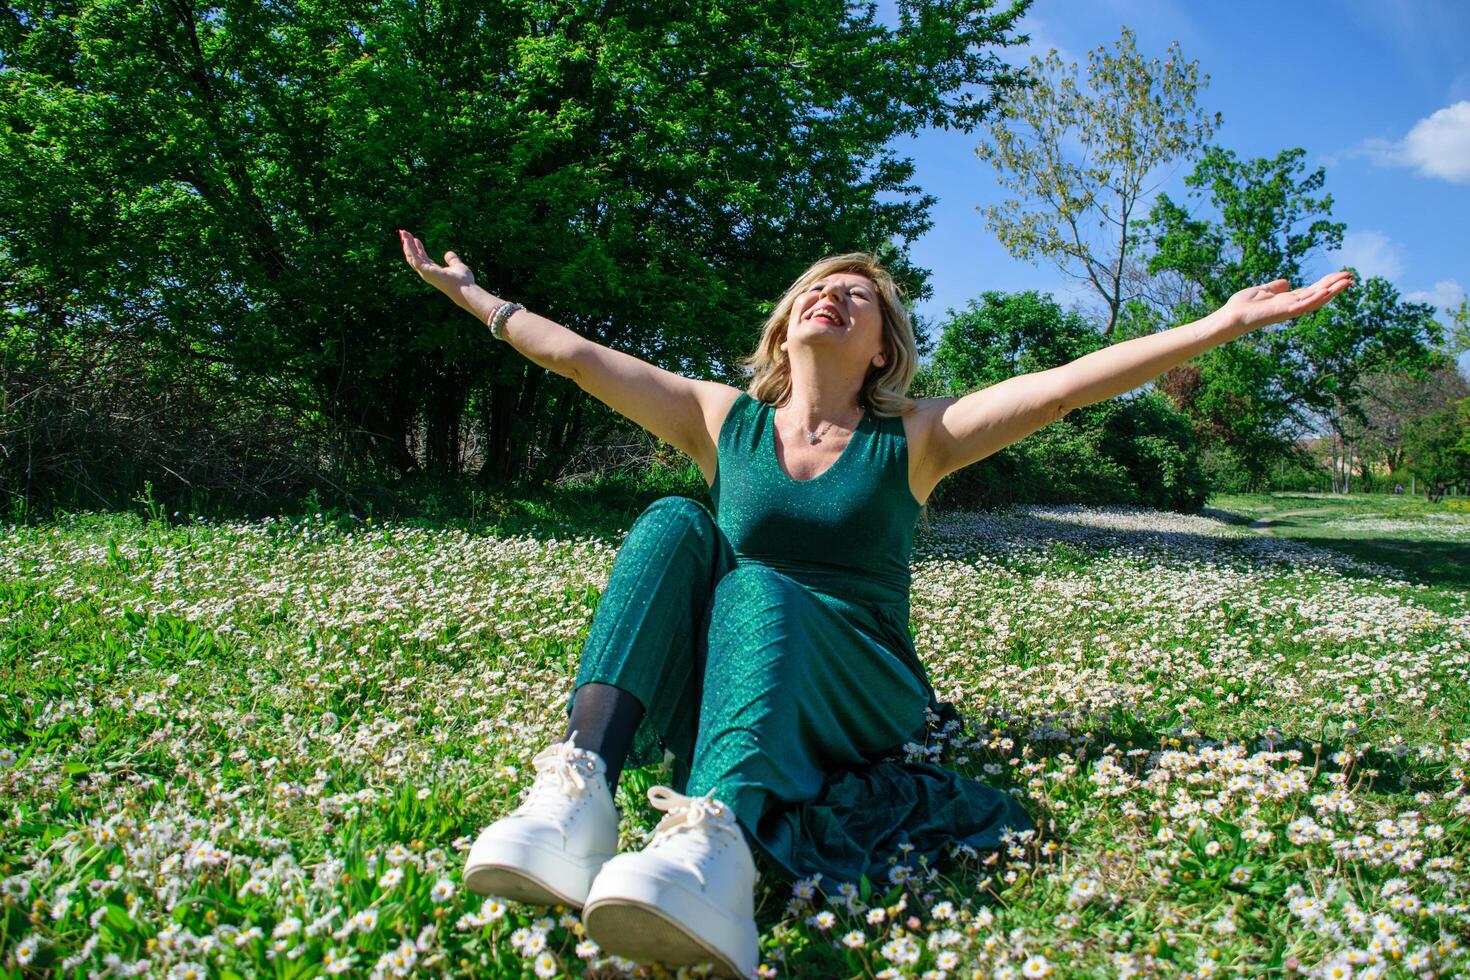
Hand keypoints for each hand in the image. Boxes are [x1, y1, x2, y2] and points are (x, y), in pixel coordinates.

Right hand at [399, 229, 475, 296]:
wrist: (465, 288)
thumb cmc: (463, 281)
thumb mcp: (457, 265)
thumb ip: (452, 259)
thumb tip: (448, 253)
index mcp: (433, 271)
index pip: (422, 258)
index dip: (418, 248)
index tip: (415, 238)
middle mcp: (427, 272)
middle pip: (414, 257)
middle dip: (408, 245)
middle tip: (403, 233)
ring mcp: (425, 272)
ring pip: (411, 256)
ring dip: (406, 244)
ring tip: (403, 233)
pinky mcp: (425, 270)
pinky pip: (414, 257)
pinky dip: (409, 248)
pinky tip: (407, 240)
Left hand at [1223, 270, 1355, 331]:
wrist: (1231, 316)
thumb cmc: (1243, 305)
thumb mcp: (1262, 290)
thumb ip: (1275, 287)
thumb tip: (1286, 281)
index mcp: (1288, 300)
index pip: (1312, 291)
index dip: (1327, 283)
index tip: (1341, 275)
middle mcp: (1292, 306)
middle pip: (1318, 294)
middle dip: (1335, 286)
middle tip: (1351, 276)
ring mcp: (1289, 310)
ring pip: (1315, 300)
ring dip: (1331, 291)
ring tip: (1346, 282)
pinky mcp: (1283, 312)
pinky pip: (1302, 305)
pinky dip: (1314, 299)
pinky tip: (1326, 291)